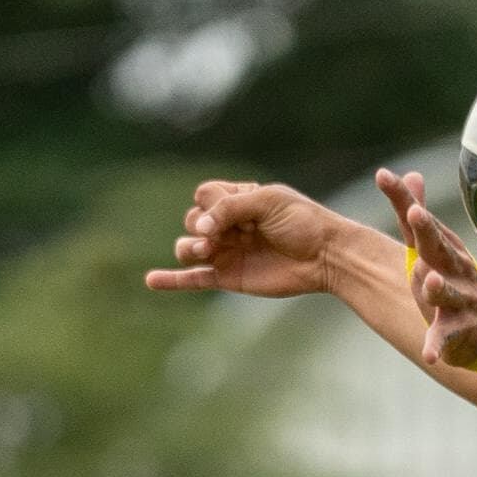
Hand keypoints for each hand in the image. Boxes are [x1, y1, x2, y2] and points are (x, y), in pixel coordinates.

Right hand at [145, 182, 356, 300]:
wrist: (325, 256)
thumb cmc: (303, 222)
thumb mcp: (268, 201)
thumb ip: (231, 207)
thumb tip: (200, 227)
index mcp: (238, 201)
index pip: (205, 195)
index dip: (212, 202)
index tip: (234, 211)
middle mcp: (228, 226)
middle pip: (192, 220)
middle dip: (200, 226)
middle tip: (221, 235)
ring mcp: (226, 252)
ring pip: (187, 248)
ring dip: (188, 248)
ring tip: (206, 252)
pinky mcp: (228, 277)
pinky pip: (193, 279)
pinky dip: (172, 280)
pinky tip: (152, 281)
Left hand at [380, 167, 476, 371]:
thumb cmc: (452, 282)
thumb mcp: (433, 248)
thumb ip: (417, 214)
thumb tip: (411, 172)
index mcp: (443, 247)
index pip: (418, 218)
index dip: (402, 197)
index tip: (382, 175)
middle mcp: (454, 268)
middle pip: (439, 248)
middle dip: (428, 231)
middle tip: (415, 215)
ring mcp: (460, 300)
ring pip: (447, 292)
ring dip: (439, 287)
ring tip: (430, 281)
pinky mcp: (460, 332)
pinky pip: (447, 338)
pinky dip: (438, 347)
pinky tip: (430, 355)